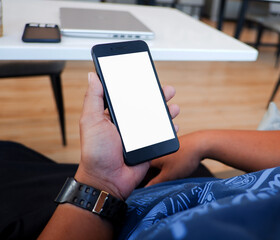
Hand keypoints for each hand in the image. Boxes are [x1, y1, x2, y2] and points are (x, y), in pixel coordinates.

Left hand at [75, 72, 178, 199]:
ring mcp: (139, 136)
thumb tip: (92, 76)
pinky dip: (169, 130)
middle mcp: (127, 124)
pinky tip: (174, 125)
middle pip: (145, 106)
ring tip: (173, 106)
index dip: (137, 88)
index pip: (127, 97)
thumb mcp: (91, 121)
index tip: (146, 78)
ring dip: (166, 111)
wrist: (108, 179)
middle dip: (157, 97)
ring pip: (156, 119)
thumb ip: (93, 98)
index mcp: (113, 116)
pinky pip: (161, 135)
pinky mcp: (148, 146)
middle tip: (167, 90)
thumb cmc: (95, 152)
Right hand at [146, 131, 205, 185]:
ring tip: (171, 176)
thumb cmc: (185, 158)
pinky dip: (169, 165)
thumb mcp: (168, 175)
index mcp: (152, 157)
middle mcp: (156, 151)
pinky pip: (167, 159)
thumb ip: (155, 183)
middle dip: (153, 177)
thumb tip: (147, 189)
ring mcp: (165, 148)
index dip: (143, 181)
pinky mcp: (173, 147)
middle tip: (161, 184)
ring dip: (161, 171)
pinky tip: (177, 169)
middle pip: (149, 167)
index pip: (142, 171)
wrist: (201, 144)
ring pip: (159, 163)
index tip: (148, 189)